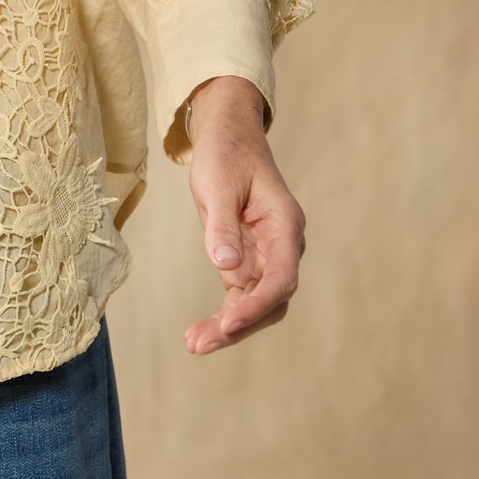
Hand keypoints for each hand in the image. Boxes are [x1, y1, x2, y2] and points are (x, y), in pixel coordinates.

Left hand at [180, 75, 305, 356]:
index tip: (229, 324)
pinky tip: (200, 330)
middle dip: (239, 325)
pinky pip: (240, 293)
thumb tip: (226, 268)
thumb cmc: (226, 154)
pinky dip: (223, 311)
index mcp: (285, 225)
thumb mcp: (218, 185)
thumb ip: (223, 226)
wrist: (227, 134)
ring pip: (255, 301)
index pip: (281, 278)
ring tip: (194, 343)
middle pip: (271, 299)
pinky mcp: (247, 257)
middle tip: (199, 343)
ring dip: (228, 325)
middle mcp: (282, 245)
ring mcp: (266, 254)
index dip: (257, 306)